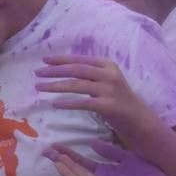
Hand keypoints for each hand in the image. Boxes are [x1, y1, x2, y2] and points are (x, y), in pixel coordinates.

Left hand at [35, 55, 161, 146]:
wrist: (137, 116)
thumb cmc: (118, 97)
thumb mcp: (106, 80)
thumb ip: (91, 73)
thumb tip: (64, 68)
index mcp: (108, 65)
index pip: (80, 59)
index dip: (61, 59)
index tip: (44, 60)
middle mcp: (109, 75)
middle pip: (77, 70)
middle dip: (55, 71)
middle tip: (37, 73)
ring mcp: (110, 90)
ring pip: (77, 85)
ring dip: (56, 86)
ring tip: (40, 87)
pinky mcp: (108, 106)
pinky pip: (84, 103)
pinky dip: (68, 103)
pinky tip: (56, 104)